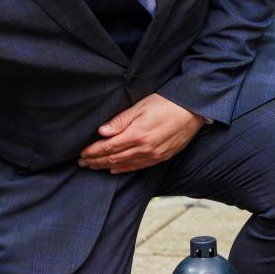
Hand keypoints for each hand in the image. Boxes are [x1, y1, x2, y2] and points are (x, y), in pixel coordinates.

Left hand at [78, 93, 203, 173]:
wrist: (193, 110)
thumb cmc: (166, 103)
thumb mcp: (140, 106)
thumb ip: (120, 121)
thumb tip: (102, 132)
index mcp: (137, 135)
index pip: (108, 147)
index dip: (93, 152)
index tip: (82, 153)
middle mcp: (145, 149)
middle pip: (114, 158)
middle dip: (96, 161)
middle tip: (82, 162)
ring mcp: (154, 155)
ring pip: (125, 165)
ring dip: (107, 166)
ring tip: (94, 166)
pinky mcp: (161, 157)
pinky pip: (138, 167)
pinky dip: (124, 169)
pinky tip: (115, 169)